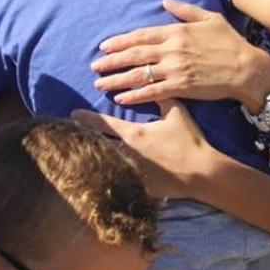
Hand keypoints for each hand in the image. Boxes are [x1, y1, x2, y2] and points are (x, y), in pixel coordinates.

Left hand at [72, 100, 220, 199]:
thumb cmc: (189, 140)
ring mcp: (128, 172)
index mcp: (133, 134)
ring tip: (76, 154)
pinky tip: (94, 177)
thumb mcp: (176, 112)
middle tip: (68, 134)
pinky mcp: (135, 188)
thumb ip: (160, 95)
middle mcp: (125, 153)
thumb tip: (149, 81)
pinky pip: (115, 181)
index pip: (101, 123)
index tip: (73, 114)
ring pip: (101, 163)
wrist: (202, 173)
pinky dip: (104, 176)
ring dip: (90, 157)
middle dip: (81, 138)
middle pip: (95, 144)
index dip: (85, 118)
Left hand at [91, 0, 269, 109]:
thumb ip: (184, 10)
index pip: (141, 36)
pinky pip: (152, 92)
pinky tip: (121, 98)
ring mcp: (175, 69)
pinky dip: (135, 95)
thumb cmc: (231, 42)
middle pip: (134, 55)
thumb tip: (164, 0)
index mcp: (176, 31)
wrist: (247, 68)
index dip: (120, 41)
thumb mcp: (210, 18)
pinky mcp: (181, 87)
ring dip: (116, 79)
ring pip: (138, 74)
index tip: (104, 47)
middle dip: (111, 61)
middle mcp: (172, 49)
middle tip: (94, 67)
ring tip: (100, 83)